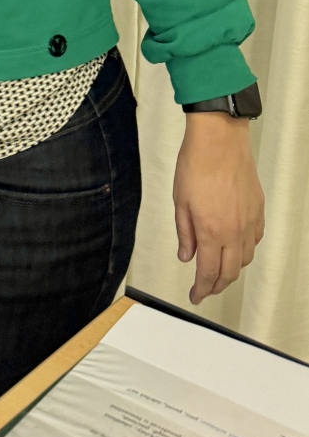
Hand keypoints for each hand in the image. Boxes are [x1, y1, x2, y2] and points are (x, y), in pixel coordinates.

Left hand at [173, 113, 264, 304]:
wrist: (219, 140)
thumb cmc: (196, 165)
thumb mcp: (180, 202)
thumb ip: (185, 233)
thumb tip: (186, 256)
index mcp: (211, 231)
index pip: (208, 273)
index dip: (202, 289)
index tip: (195, 296)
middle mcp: (234, 231)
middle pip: (230, 272)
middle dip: (217, 286)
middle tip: (205, 289)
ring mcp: (249, 221)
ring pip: (244, 258)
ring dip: (231, 269)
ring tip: (218, 269)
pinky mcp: (258, 210)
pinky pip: (254, 240)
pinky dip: (244, 250)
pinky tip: (235, 247)